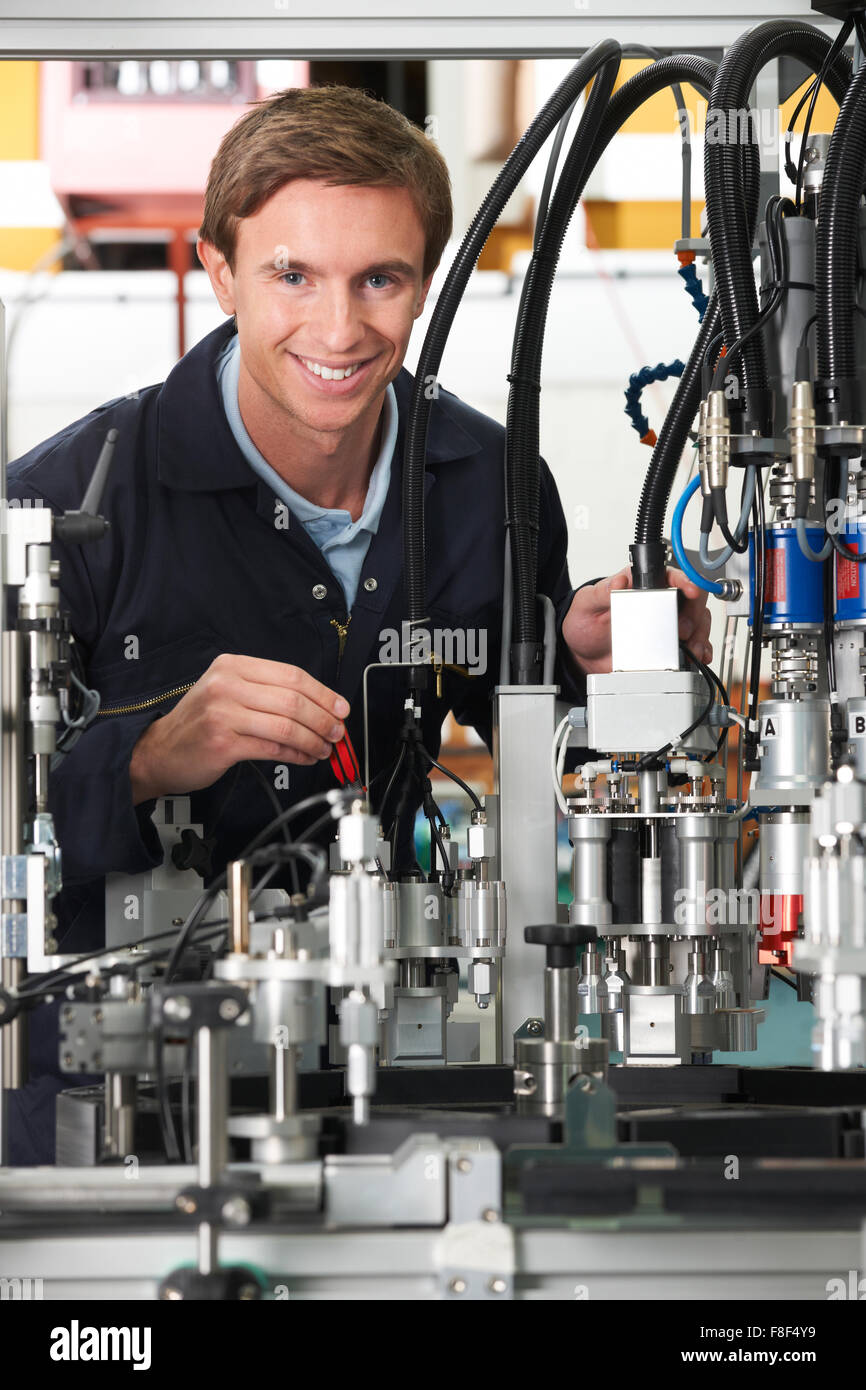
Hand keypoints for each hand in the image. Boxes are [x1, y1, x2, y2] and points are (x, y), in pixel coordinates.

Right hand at [129, 653, 349, 804]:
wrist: (158, 751)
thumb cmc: (199, 723)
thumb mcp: (228, 692)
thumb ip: (267, 692)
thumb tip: (318, 705)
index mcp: (233, 666)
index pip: (291, 674)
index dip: (322, 693)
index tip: (339, 707)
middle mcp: (227, 685)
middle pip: (293, 699)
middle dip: (323, 718)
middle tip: (337, 731)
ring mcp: (223, 713)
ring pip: (287, 725)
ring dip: (313, 740)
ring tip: (324, 748)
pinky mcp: (224, 743)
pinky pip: (273, 747)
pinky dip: (296, 754)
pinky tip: (305, 757)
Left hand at [563, 565, 711, 676]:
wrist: (581, 653)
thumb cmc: (584, 623)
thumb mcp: (586, 604)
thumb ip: (601, 592)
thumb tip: (619, 580)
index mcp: (639, 585)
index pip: (668, 575)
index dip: (684, 580)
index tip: (689, 590)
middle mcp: (658, 602)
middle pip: (690, 599)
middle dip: (694, 614)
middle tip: (684, 630)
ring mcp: (665, 624)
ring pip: (697, 622)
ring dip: (700, 635)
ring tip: (692, 648)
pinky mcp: (666, 645)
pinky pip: (692, 645)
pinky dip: (700, 651)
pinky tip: (697, 657)